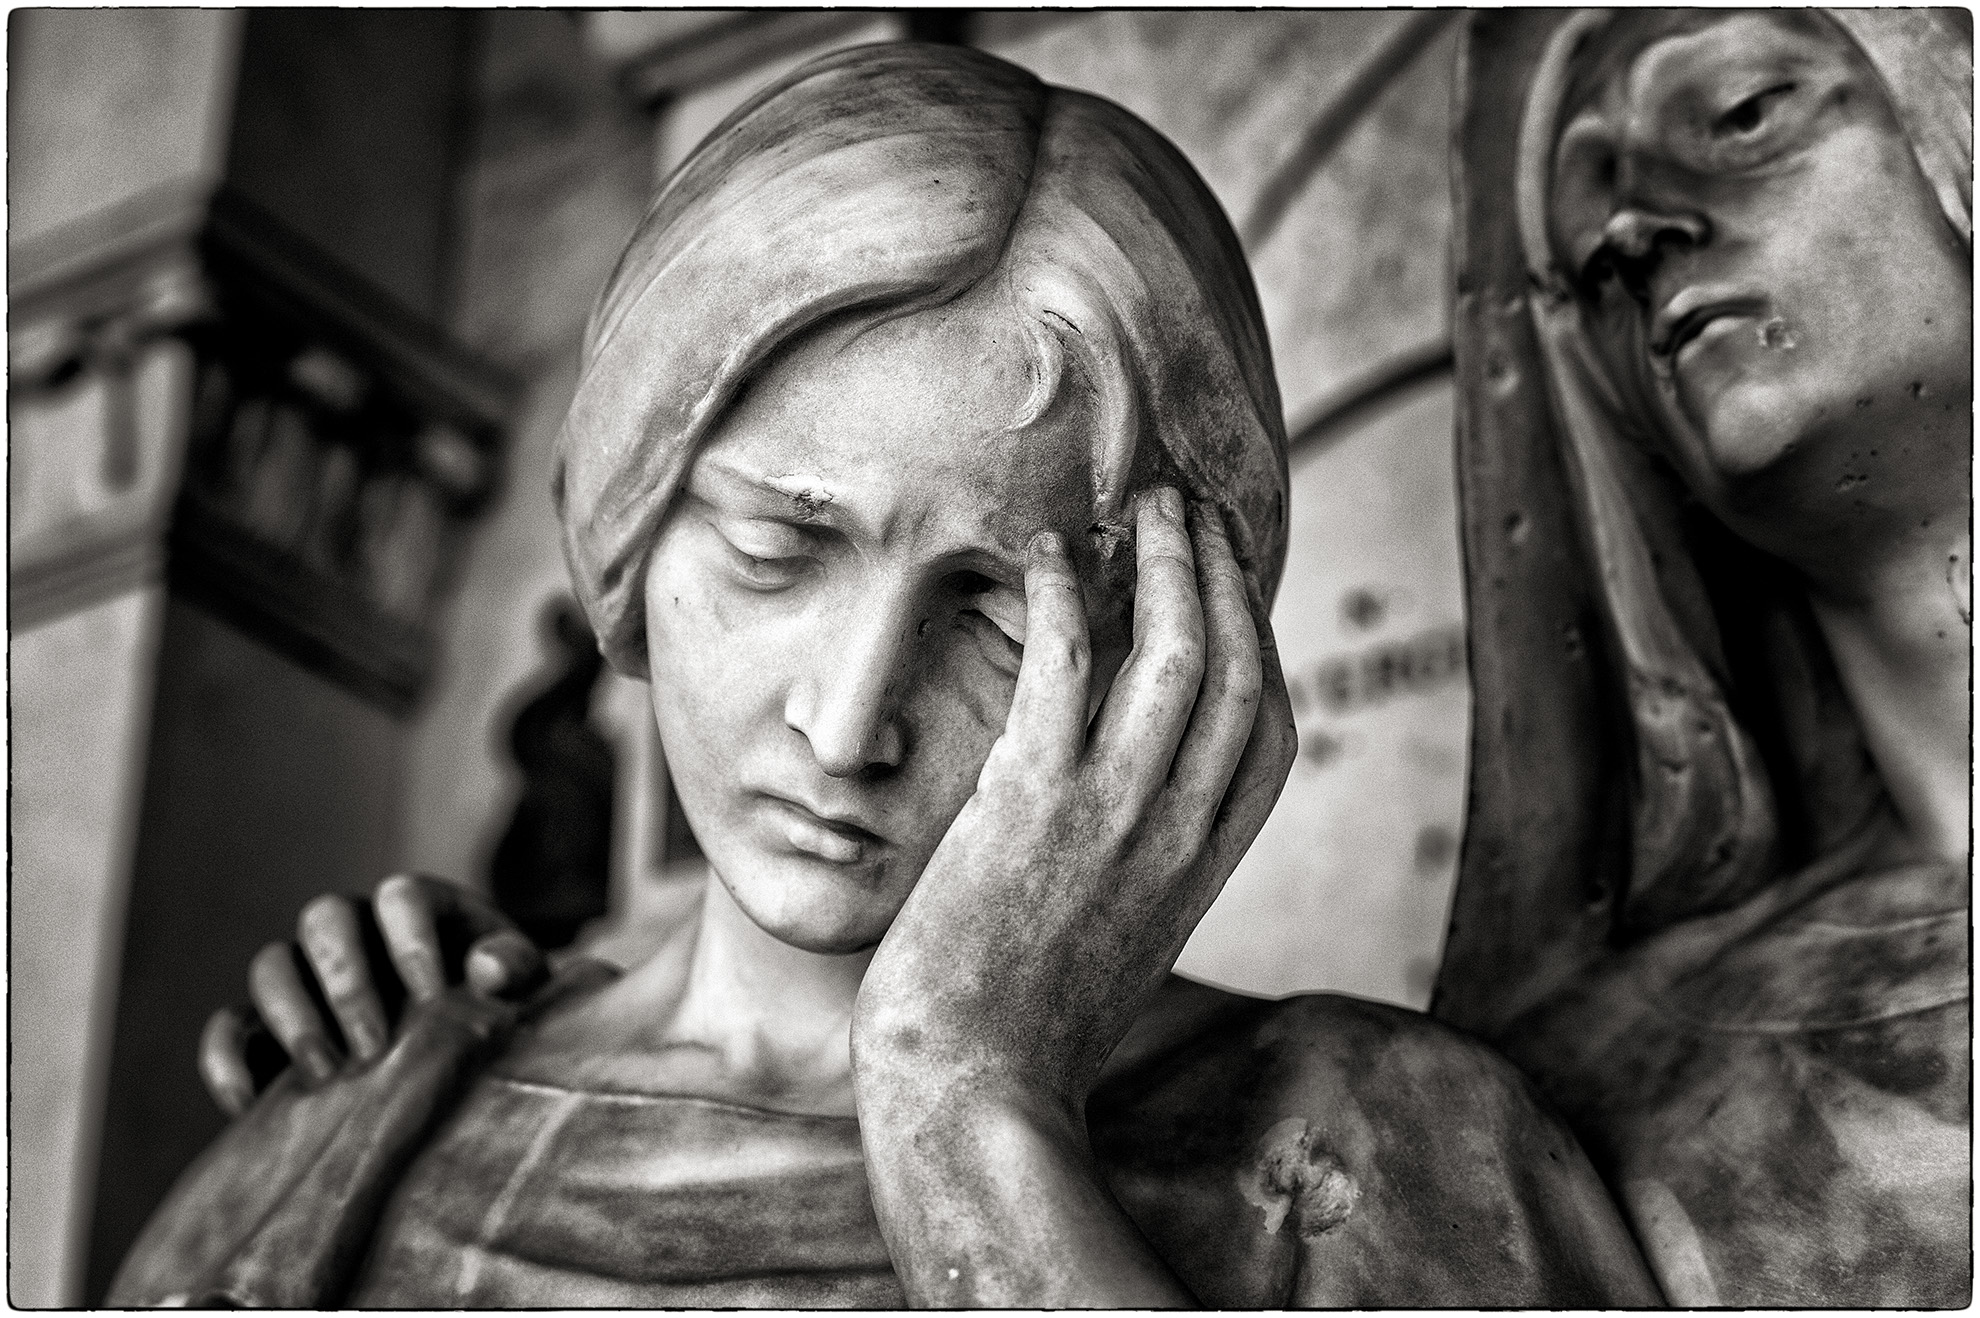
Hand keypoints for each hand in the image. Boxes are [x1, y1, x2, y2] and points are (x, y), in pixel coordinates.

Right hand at [198, 874, 546, 1115]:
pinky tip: (251, 1105)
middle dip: (347, 981)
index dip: (412, 940)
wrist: (463, 1057)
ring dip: (293, 1017)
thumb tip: (486, 971)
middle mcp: (354, 930)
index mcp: (418, 909)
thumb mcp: (521, 987)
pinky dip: (227, 1061)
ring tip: (327, 1076)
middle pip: (324, 918)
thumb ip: (516, 970)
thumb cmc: (498, 1009)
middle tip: (374, 1046)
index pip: (401, 896)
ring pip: (271, 965)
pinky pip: (228, 1029)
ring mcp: (304, 976)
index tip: (432, 996)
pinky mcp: (266, 1030)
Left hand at [849, 486, 1296, 1305]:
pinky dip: (1063, 600)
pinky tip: (1047, 554)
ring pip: (1173, 652)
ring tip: (1142, 505)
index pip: (1268, 725)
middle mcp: (1180, 828)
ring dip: (1163, 563)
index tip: (1232, 579)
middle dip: (1221, 573)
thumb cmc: (1030, 1019)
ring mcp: (1114, 812)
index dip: (1258, 636)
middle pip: (1235, 666)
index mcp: (1207, 860)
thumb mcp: (1119, 933)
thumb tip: (1125, 800)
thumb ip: (1142, 860)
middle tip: (1193, 507)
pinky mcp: (1032, 803)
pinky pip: (1067, 671)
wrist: (977, 1087)